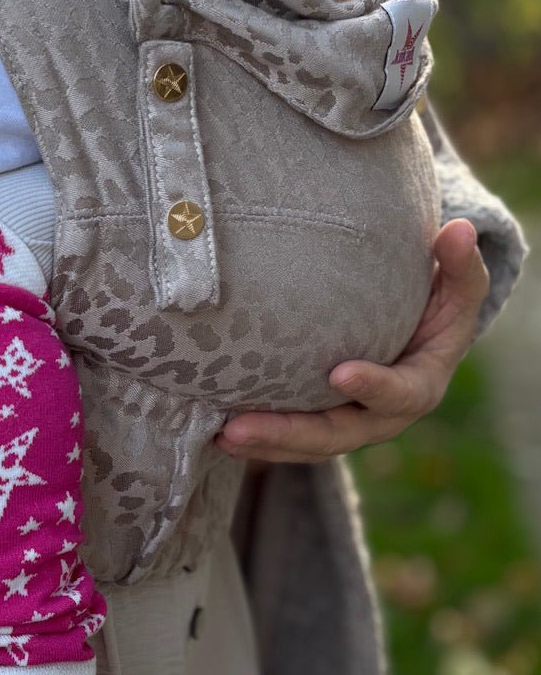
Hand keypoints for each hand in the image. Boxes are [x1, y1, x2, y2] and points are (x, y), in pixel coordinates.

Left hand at [216, 219, 489, 464]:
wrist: (418, 335)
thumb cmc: (439, 306)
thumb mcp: (458, 287)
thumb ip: (460, 264)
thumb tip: (459, 228)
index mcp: (419, 386)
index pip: (399, 394)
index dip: (373, 386)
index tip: (339, 371)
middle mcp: (380, 417)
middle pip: (336, 435)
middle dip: (289, 434)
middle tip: (239, 427)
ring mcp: (348, 425)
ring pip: (305, 446)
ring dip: (264, 443)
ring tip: (220, 435)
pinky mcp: (320, 424)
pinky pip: (289, 442)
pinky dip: (258, 439)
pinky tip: (213, 431)